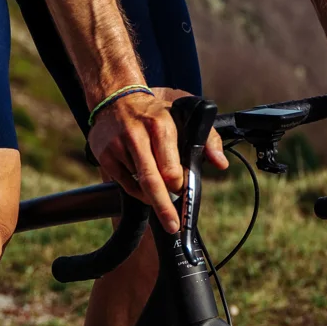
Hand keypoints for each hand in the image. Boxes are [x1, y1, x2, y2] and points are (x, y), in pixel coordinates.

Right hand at [88, 86, 226, 233]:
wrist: (116, 99)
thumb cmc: (156, 111)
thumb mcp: (186, 113)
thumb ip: (208, 138)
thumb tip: (221, 164)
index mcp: (160, 125)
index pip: (170, 168)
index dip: (179, 184)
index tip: (182, 190)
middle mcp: (137, 136)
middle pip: (152, 181)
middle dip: (164, 207)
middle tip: (173, 226)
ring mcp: (118, 147)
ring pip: (138, 186)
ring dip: (152, 197)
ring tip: (160, 199)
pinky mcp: (105, 156)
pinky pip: (125, 184)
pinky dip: (138, 191)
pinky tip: (145, 186)